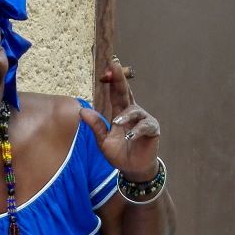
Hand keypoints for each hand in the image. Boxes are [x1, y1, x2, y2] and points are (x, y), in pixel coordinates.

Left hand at [80, 58, 160, 180]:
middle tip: (114, 66)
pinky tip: (130, 137)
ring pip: (135, 111)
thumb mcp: (103, 141)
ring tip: (117, 122)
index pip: (115, 93)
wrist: (132, 168)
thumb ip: (95, 126)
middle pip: (126, 92)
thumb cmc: (119, 153)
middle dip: (120, 80)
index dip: (112, 81)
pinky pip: (145, 126)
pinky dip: (137, 131)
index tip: (104, 72)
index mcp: (120, 112)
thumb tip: (82, 111)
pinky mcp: (152, 130)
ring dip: (126, 115)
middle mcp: (132, 112)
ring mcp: (143, 120)